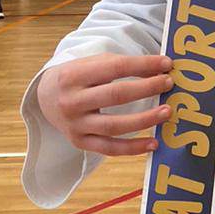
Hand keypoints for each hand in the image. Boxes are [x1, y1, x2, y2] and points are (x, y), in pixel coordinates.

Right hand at [37, 52, 173, 157]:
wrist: (45, 98)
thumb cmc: (77, 77)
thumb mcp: (91, 64)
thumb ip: (120, 65)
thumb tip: (159, 69)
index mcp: (74, 75)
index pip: (115, 68)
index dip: (143, 65)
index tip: (166, 63)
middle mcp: (71, 101)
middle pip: (115, 95)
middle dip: (146, 89)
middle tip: (169, 83)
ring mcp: (75, 125)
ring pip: (114, 126)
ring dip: (144, 120)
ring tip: (167, 112)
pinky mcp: (80, 142)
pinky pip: (109, 149)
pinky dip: (133, 148)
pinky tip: (154, 143)